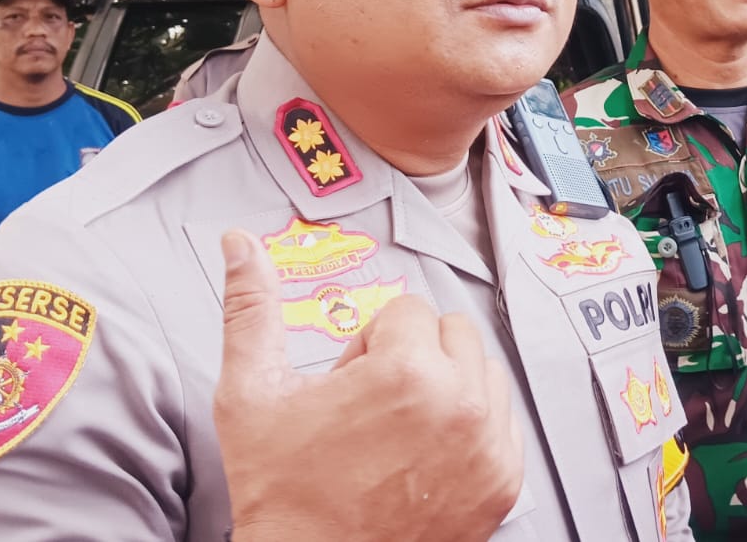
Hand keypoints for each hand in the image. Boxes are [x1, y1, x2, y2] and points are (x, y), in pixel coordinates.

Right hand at [214, 230, 522, 541]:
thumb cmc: (284, 498)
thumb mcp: (251, 394)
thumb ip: (250, 309)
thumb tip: (242, 248)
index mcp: (406, 373)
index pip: (407, 310)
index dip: (368, 344)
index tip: (350, 381)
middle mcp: (460, 406)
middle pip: (451, 332)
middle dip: (412, 355)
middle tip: (371, 403)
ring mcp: (487, 447)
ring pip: (484, 372)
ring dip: (448, 387)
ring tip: (398, 427)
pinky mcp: (502, 482)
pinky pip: (504, 423)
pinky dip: (471, 429)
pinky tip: (424, 452)